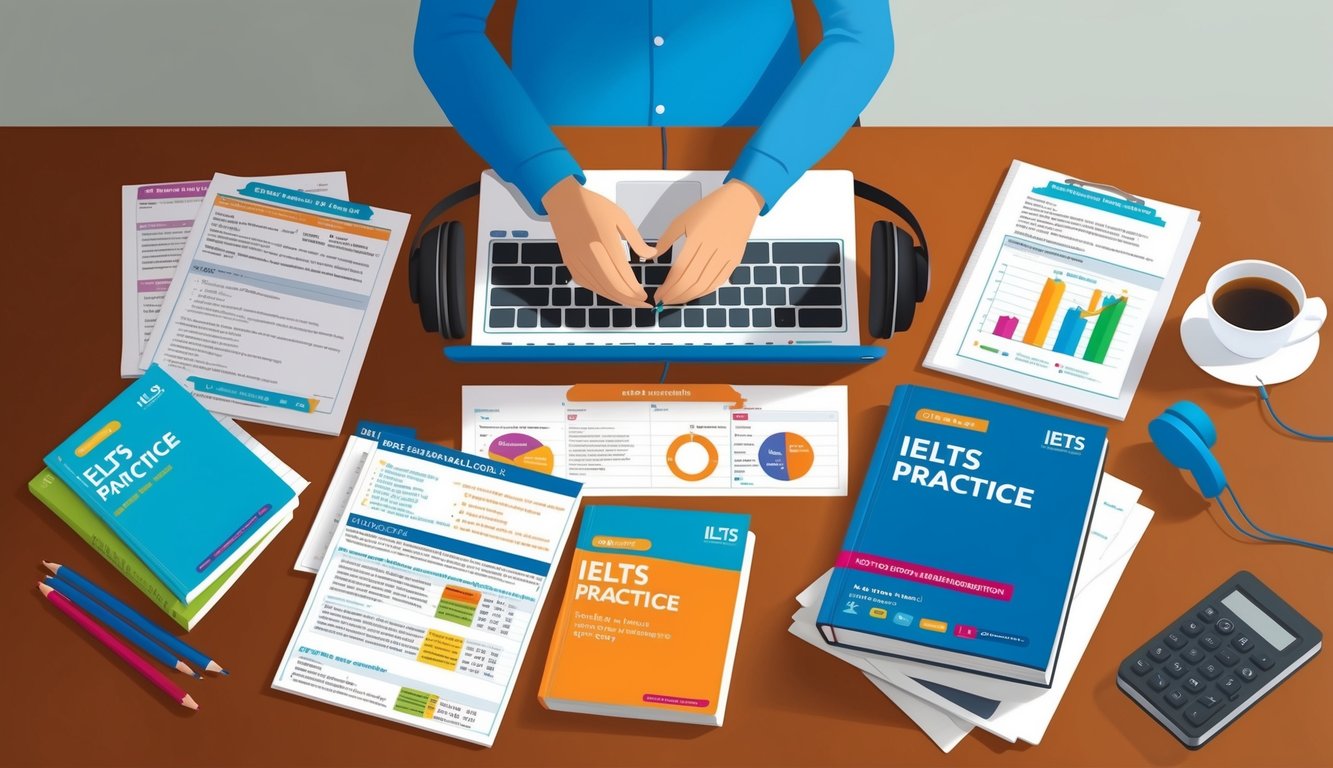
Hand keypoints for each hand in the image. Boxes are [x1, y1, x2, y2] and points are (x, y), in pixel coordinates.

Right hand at [542, 176, 653, 307]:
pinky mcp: (571, 264)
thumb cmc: (594, 207)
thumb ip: (636, 240)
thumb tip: (652, 256)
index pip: (624, 275)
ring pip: (600, 289)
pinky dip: (602, 292)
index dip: (636, 290)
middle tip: (642, 303)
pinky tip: (613, 293)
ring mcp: (578, 261)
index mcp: (605, 241)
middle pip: (613, 287)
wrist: (564, 202)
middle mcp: (590, 254)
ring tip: (630, 301)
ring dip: (617, 298)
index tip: (645, 296)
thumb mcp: (620, 217)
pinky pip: (588, 285)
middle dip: (630, 299)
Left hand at [651, 180, 763, 305]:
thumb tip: (652, 256)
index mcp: (698, 237)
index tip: (658, 294)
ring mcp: (726, 255)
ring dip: (688, 297)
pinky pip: (718, 282)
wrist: (740, 201)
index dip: (668, 287)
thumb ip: (666, 239)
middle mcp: (713, 248)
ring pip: (705, 285)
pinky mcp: (735, 260)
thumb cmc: (710, 208)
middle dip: (675, 295)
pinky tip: (693, 294)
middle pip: (691, 281)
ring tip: (676, 300)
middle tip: (664, 302)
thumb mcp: (683, 219)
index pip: (680, 270)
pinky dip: (704, 291)